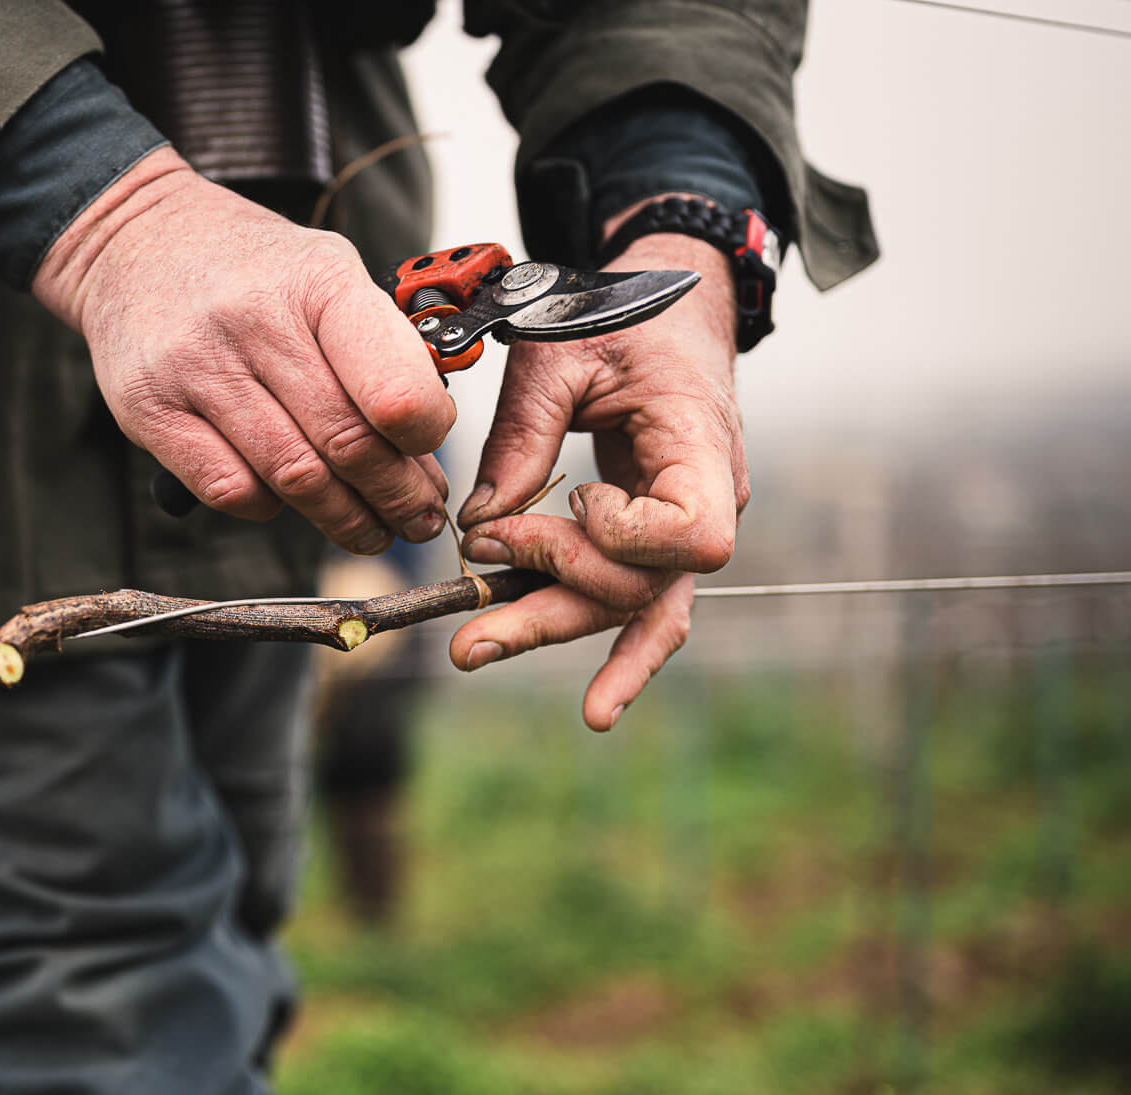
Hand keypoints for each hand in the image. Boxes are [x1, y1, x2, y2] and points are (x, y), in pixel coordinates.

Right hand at [32, 148, 454, 554]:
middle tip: (418, 517)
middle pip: (347, 444)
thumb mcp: (326, 271)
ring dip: (344, 518)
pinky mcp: (149, 410)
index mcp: (316, 280)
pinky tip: (288, 501)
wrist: (135, 242)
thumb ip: (376, 344)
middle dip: (397, 495)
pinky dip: (269, 507)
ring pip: (293, 477)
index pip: (394, 390)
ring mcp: (194, 368)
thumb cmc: (252, 270)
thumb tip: (427, 441)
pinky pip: (229, 489)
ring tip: (372, 529)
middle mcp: (253, 321)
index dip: (426, 438)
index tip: (431, 451)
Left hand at [448, 206, 749, 729]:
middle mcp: (711, 494)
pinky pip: (645, 603)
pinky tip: (600, 708)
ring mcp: (686, 520)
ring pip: (633, 603)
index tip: (572, 499)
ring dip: (552, 629)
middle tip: (469, 629)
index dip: (623, 537)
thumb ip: (521, 438)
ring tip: (473, 652)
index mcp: (701, 442)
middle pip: (644, 586)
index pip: (692, 532)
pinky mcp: (656, 534)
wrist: (668, 300)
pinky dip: (620, 654)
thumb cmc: (618, 313)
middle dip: (552, 605)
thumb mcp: (557, 353)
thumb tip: (478, 526)